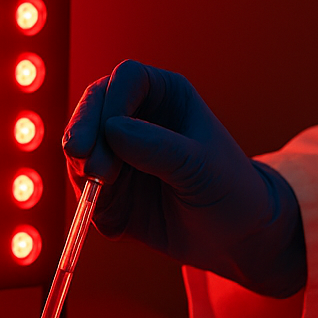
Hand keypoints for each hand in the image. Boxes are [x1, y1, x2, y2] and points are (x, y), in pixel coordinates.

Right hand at [62, 60, 304, 296]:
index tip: (111, 132)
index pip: (126, 79)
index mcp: (166, 97)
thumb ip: (159, 148)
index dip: (112, 100)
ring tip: (100, 186)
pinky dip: (90, 202)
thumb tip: (112, 129)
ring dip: (82, 166)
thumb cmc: (230, 191)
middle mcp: (137, 119)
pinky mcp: (110, 190)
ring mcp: (119, 155)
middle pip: (94, 107)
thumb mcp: (201, 167)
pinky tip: (110, 218)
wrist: (236, 238)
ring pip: (81, 148)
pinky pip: (85, 190)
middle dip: (82, 130)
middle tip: (81, 158)